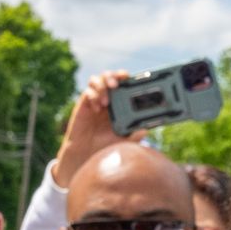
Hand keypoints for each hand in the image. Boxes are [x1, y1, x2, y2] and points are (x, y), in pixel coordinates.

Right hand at [50, 70, 146, 186]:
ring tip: (105, 102)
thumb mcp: (124, 141)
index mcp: (118, 102)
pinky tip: (96, 109)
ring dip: (101, 86)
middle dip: (112, 76)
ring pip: (96, 80)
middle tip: (115, 85)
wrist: (88, 153)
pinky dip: (92, 97)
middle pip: (109, 75)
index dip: (124, 76)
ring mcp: (95, 99)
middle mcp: (107, 98)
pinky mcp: (84, 104)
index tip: (129, 78)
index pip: (122, 82)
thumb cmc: (107, 145)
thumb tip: (146, 129)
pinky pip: (87, 92)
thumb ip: (134, 135)